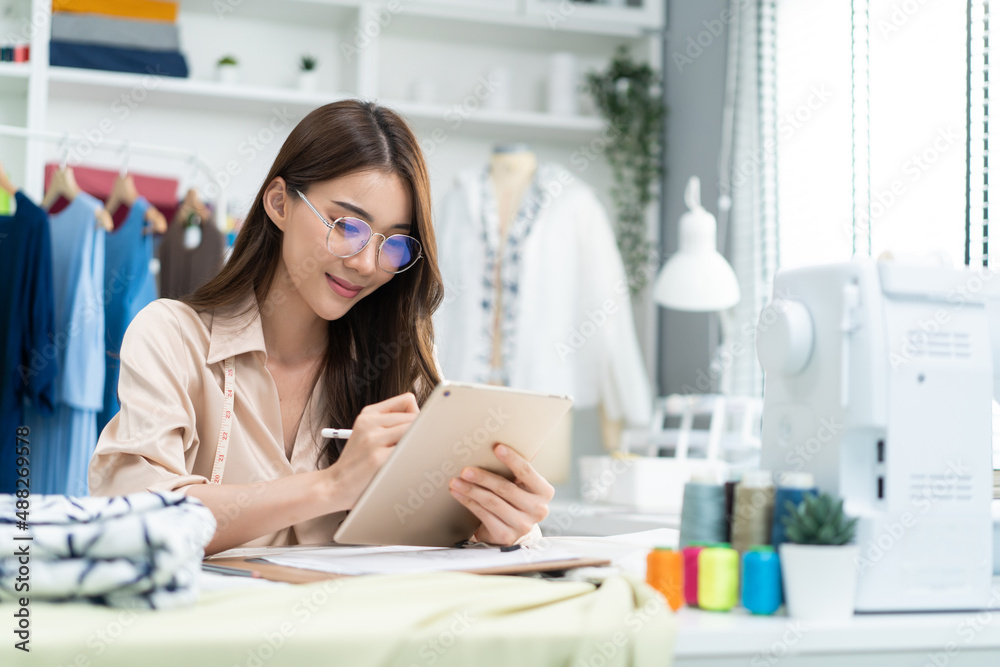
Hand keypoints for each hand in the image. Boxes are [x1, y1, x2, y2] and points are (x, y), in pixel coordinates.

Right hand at [328, 392, 418, 509]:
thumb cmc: (356, 463)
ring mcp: (373, 440)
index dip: (418, 415)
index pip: (408, 401)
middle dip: (422, 431)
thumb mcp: (366, 433)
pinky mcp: (378, 459)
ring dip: (419, 444)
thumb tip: (424, 420)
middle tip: (419, 447)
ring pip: (413, 432)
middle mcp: (370, 423)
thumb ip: (390, 423)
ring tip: (414, 457)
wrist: (333, 486)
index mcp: (368, 414)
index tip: (423, 427)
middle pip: (414, 417)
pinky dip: (414, 457)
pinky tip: (410, 465)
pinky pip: (408, 450)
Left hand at [448, 443, 553, 545]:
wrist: (512, 530)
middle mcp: (538, 510)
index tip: (496, 447)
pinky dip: (469, 503)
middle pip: (506, 488)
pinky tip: (458, 494)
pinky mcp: (506, 535)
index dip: (512, 459)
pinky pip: (484, 515)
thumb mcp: (522, 485)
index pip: (527, 472)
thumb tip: (499, 444)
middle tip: (465, 469)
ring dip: (471, 490)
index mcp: (544, 492)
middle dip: (483, 477)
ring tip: (456, 481)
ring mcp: (523, 525)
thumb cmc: (515, 499)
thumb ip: (517, 468)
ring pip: (492, 502)